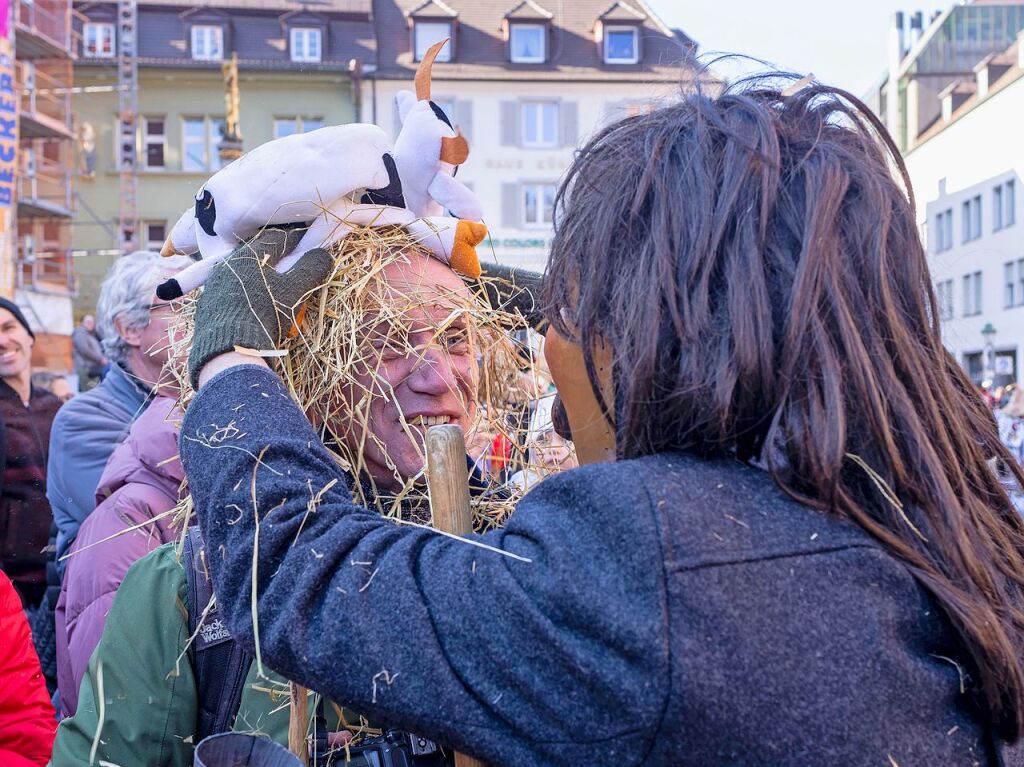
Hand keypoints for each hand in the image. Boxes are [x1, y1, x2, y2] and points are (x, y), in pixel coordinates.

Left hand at [187, 226, 332, 388]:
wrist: (229, 349)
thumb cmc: (266, 314)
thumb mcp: (294, 291)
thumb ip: (310, 269)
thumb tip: (323, 254)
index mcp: (249, 255)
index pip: (276, 238)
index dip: (294, 239)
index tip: (306, 243)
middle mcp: (227, 264)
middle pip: (256, 254)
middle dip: (274, 257)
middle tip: (290, 264)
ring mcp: (214, 285)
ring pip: (241, 272)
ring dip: (257, 275)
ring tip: (270, 286)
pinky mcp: (206, 305)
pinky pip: (229, 291)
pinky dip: (244, 293)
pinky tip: (251, 305)